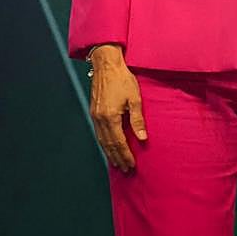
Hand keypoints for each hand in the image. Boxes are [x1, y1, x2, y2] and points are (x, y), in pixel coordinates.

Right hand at [88, 44, 145, 171]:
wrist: (107, 66)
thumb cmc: (123, 80)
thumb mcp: (135, 98)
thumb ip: (137, 120)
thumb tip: (142, 138)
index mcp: (110, 117)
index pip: (118, 142)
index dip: (125, 155)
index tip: (131, 165)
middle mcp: (100, 119)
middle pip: (109, 145)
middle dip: (118, 158)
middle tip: (126, 169)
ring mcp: (95, 116)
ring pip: (102, 140)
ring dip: (110, 153)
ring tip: (117, 163)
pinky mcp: (94, 112)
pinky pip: (99, 133)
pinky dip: (104, 143)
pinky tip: (109, 147)